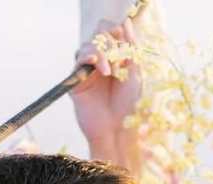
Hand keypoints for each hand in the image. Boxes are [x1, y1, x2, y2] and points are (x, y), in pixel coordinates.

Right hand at [71, 17, 141, 148]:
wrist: (117, 131)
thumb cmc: (129, 107)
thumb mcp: (135, 75)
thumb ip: (131, 49)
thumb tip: (126, 23)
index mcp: (116, 61)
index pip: (112, 35)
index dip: (117, 32)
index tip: (124, 39)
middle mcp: (101, 64)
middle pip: (99, 36)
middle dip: (109, 42)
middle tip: (118, 57)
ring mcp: (88, 72)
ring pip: (88, 45)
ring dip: (101, 51)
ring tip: (109, 71)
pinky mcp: (77, 81)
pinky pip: (78, 59)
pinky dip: (88, 56)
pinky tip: (97, 64)